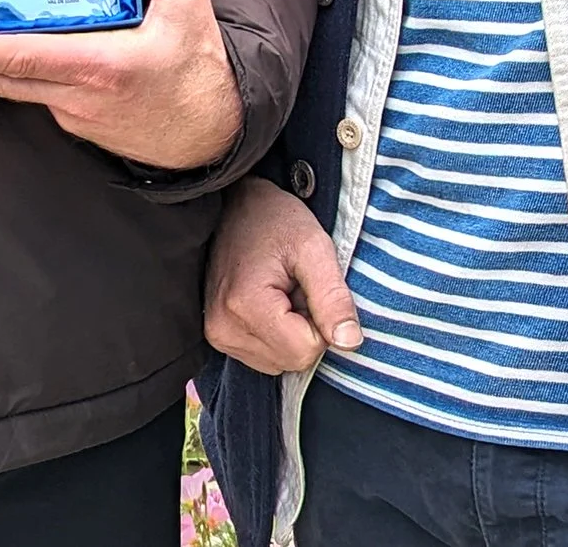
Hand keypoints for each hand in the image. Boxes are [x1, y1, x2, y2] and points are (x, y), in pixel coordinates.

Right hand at [205, 177, 362, 373]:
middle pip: (293, 360)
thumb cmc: (275, 219)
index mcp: (246, 307)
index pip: (306, 351)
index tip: (307, 286)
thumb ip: (333, 297)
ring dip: (291, 332)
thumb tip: (350, 343)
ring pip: (280, 363)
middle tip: (294, 286)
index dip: (320, 321)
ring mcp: (217, 335)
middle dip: (306, 327)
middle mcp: (224, 330)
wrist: (233, 204)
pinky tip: (269, 301)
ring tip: (281, 290)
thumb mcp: (314, 246)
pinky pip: (265, 357)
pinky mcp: (218, 336)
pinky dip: (276, 334)